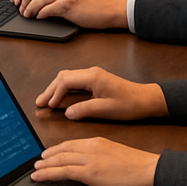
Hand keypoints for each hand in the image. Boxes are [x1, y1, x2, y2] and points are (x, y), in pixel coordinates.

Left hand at [16, 0, 128, 28]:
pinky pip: (47, 9)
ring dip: (29, 10)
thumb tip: (36, 3)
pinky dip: (40, 14)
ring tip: (28, 15)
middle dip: (24, 2)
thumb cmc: (90, 5)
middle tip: (23, 11)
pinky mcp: (67, 5)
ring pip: (37, 0)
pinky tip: (40, 17)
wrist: (108, 8)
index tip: (22, 3)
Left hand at [31, 137, 158, 185]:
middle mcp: (90, 147)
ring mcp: (89, 159)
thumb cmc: (138, 166)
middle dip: (47, 156)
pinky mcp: (89, 172)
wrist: (149, 170)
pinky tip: (39, 176)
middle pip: (62, 150)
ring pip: (59, 160)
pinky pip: (63, 172)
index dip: (57, 149)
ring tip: (35, 169)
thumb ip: (101, 156)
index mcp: (97, 141)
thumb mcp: (116, 154)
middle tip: (37, 161)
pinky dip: (48, 173)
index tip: (48, 153)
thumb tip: (93, 165)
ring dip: (44, 165)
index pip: (71, 144)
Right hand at [35, 66, 167, 121]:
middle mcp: (91, 73)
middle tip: (39, 102)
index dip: (54, 93)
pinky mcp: (95, 80)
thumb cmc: (130, 104)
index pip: (65, 81)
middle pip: (63, 77)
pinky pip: (74, 81)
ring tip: (46, 101)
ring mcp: (93, 75)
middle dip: (50, 89)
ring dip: (55, 88)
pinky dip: (64, 88)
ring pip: (67, 78)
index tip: (48, 105)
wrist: (146, 100)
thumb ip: (85, 110)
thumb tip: (67, 112)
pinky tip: (60, 98)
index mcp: (93, 77)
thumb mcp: (107, 110)